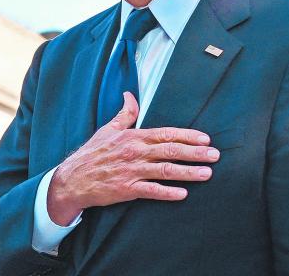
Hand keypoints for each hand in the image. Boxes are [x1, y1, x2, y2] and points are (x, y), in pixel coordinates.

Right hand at [46, 92, 219, 224]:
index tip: (205, 138)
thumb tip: (130, 95)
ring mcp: (131, 171)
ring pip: (165, 171)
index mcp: (132, 137)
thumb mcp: (108, 130)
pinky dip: (167, 192)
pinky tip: (183, 193)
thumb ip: (125, 114)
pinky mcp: (126, 189)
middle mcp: (134, 152)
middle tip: (215, 155)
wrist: (73, 178)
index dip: (186, 136)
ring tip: (207, 174)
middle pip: (170, 151)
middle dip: (195, 153)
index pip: (165, 134)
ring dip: (188, 172)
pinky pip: (150, 191)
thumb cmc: (92, 154)